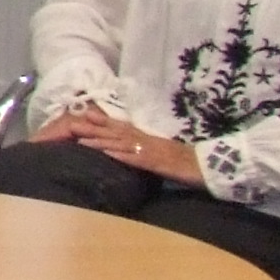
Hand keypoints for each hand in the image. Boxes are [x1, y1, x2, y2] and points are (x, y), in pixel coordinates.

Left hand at [54, 108, 204, 182]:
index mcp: (146, 137)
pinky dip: (122, 156)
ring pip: (121, 144)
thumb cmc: (184, 161)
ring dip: (101, 141)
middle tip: (72, 123)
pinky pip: (137, 160)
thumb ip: (145, 147)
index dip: (103, 120)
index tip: (84, 113)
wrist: (207, 166)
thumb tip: (129, 147)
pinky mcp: (156, 164)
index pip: (122, 126)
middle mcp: (145, 140)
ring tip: (81, 139)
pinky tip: (108, 155)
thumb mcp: (161, 150)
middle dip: (93, 128)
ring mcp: (150, 151)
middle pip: (116, 132)